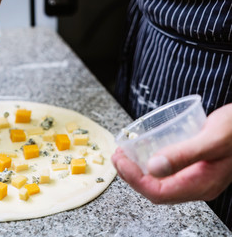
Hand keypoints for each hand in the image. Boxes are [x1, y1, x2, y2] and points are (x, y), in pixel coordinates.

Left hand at [111, 104, 231, 203]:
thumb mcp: (213, 137)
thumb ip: (184, 154)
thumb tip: (153, 167)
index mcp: (202, 184)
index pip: (159, 192)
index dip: (135, 179)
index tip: (121, 160)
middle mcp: (198, 186)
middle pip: (156, 191)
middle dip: (131, 176)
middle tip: (117, 157)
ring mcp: (196, 179)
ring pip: (160, 183)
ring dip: (138, 172)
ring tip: (124, 155)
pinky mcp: (194, 169)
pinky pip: (166, 175)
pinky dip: (149, 166)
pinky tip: (142, 153)